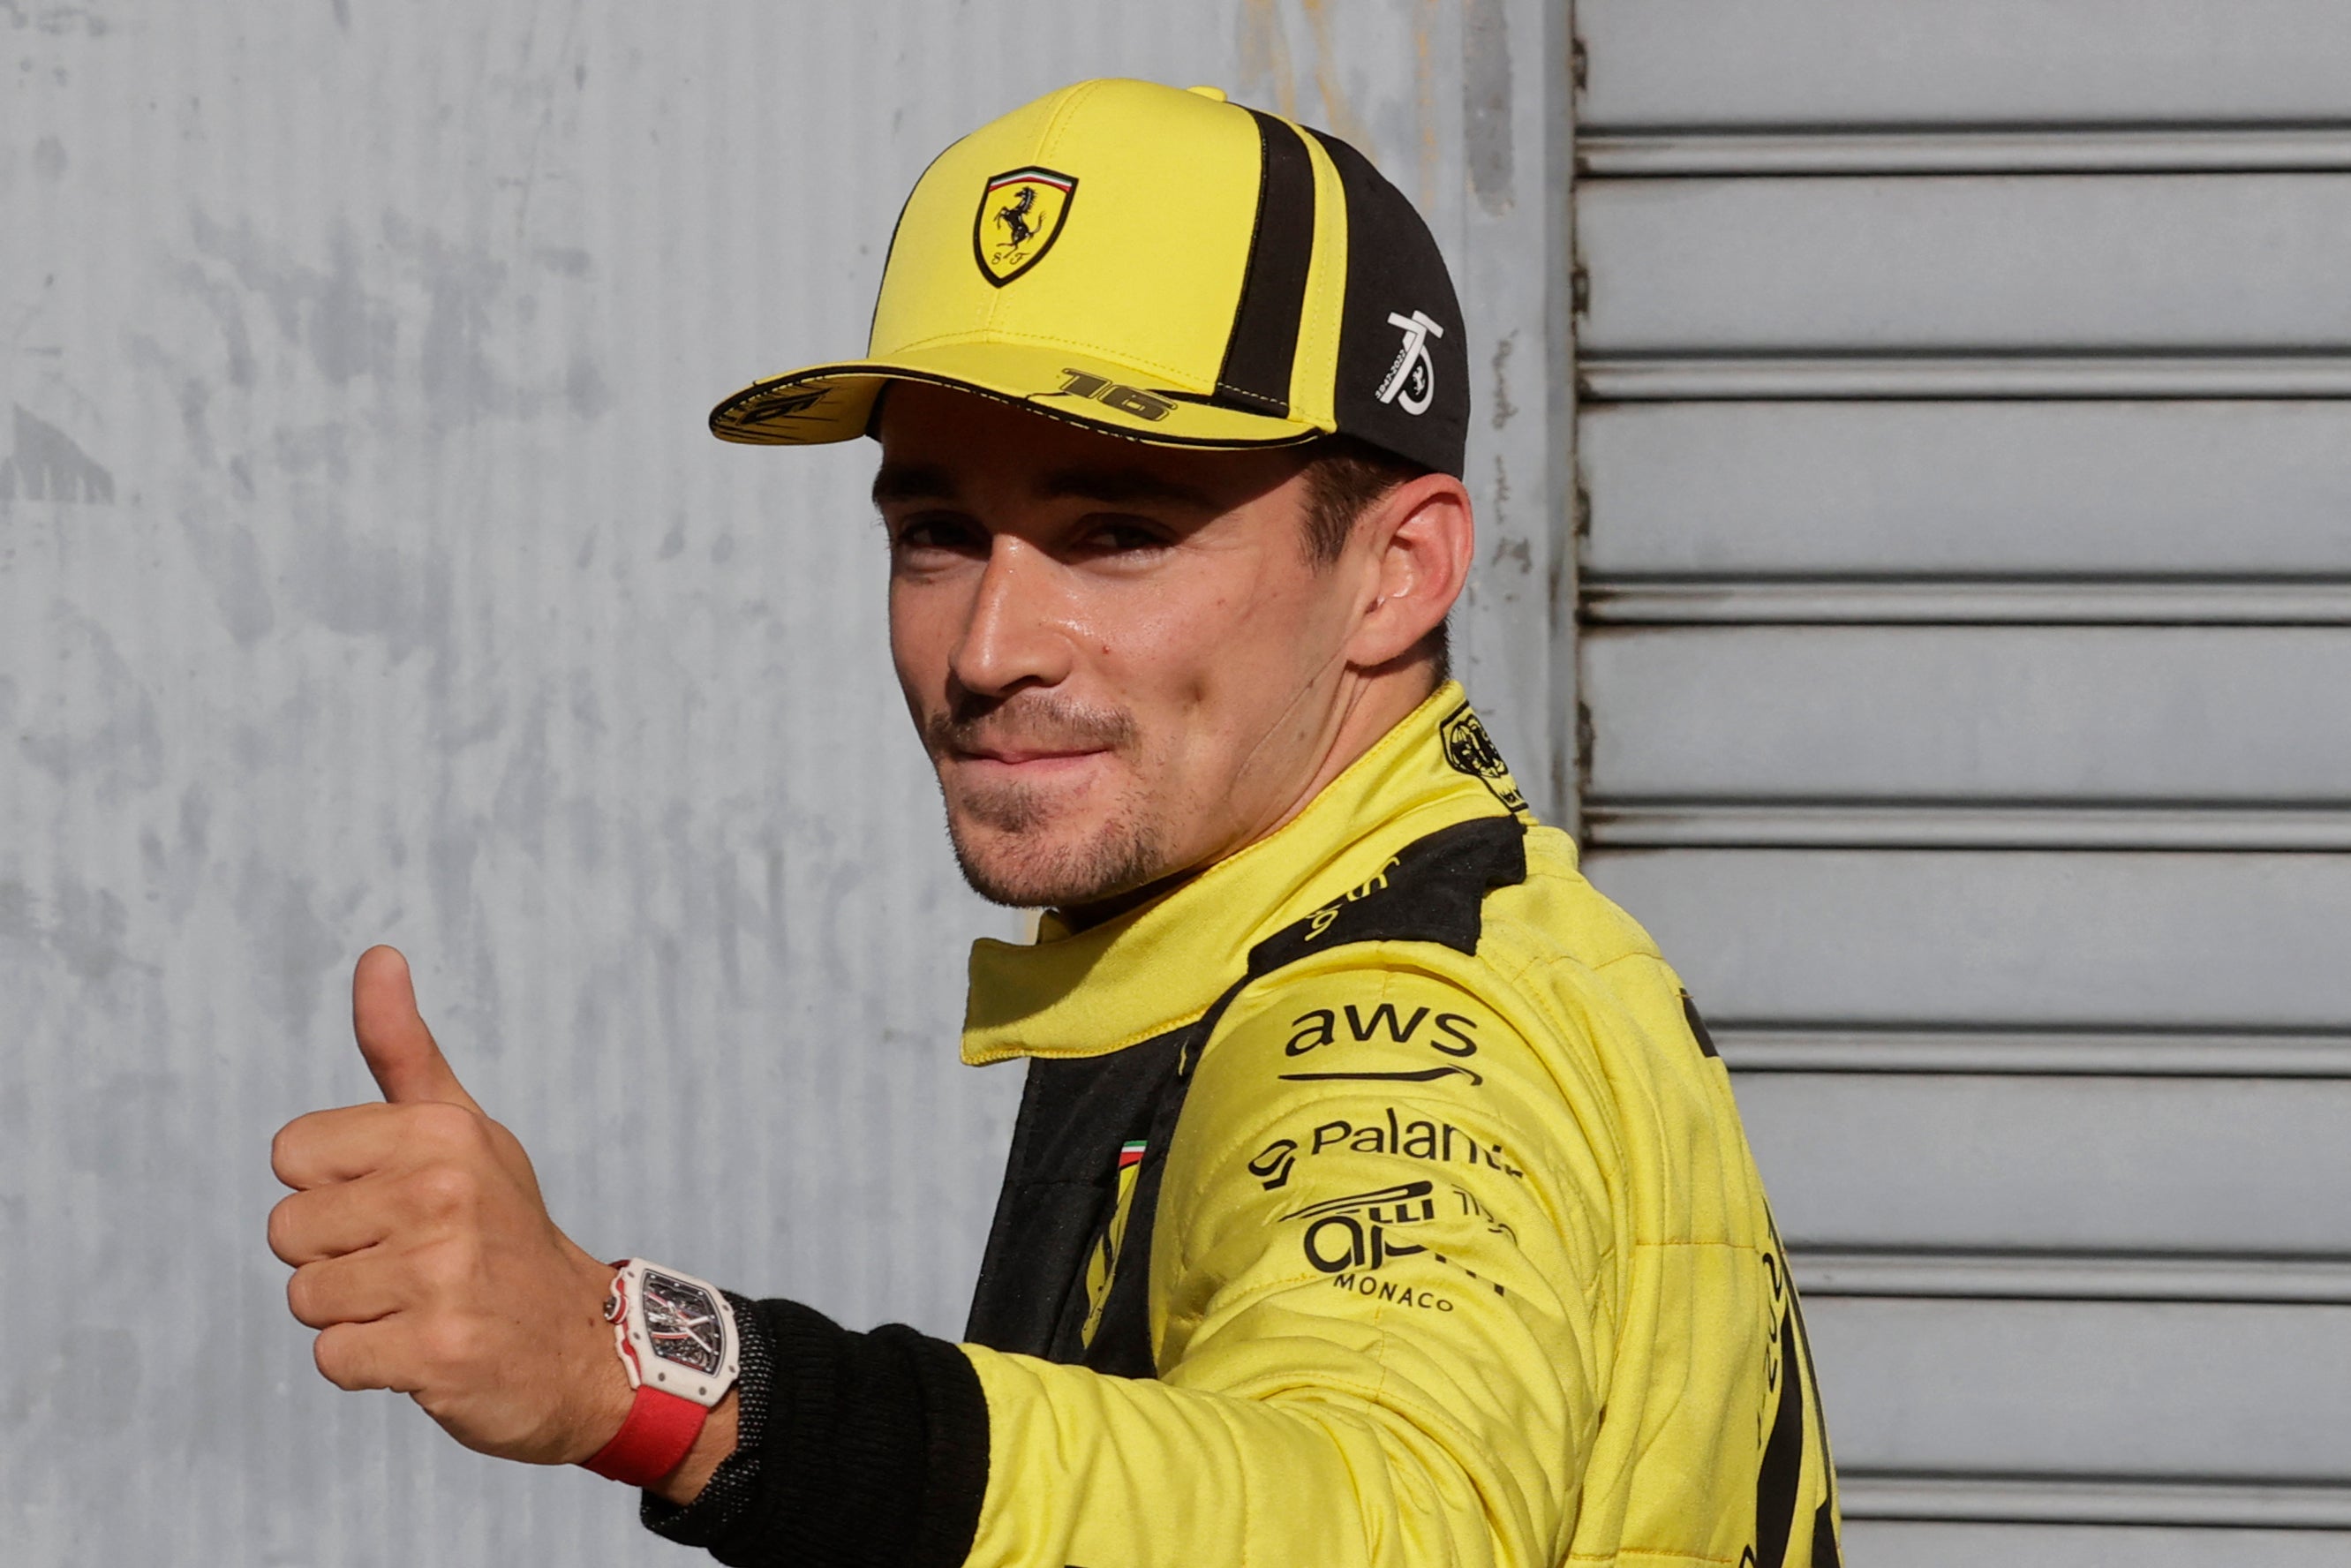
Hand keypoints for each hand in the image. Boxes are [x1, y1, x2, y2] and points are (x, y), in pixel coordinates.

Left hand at [267, 946, 631, 1464]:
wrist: (582, 1342)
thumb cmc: (500, 1227)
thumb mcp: (462, 1130)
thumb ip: (403, 1048)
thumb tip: (376, 954)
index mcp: (441, 1132)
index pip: (291, 1154)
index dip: (331, 1187)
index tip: (392, 1201)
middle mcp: (443, 1194)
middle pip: (287, 1230)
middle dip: (335, 1257)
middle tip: (410, 1261)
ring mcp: (443, 1274)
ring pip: (305, 1298)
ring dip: (352, 1314)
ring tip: (420, 1303)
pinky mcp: (437, 1350)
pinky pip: (333, 1359)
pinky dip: (368, 1366)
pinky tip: (425, 1348)